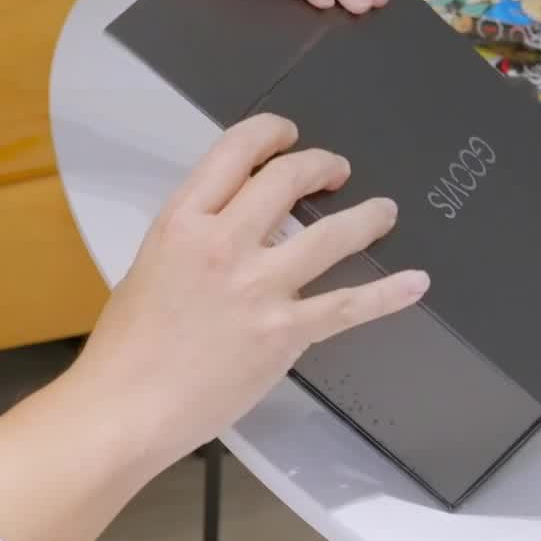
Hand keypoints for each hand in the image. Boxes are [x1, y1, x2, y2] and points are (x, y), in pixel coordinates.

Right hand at [69, 113, 429, 468]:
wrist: (126, 407)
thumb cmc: (126, 351)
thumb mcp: (149, 270)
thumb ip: (192, 243)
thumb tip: (230, 234)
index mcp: (182, 224)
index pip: (235, 152)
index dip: (271, 133)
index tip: (288, 136)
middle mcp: (224, 245)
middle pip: (288, 179)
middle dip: (321, 165)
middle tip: (337, 171)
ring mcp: (259, 288)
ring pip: (331, 234)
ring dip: (366, 217)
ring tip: (383, 211)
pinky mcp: (284, 332)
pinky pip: (348, 305)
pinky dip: (388, 293)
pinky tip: (414, 282)